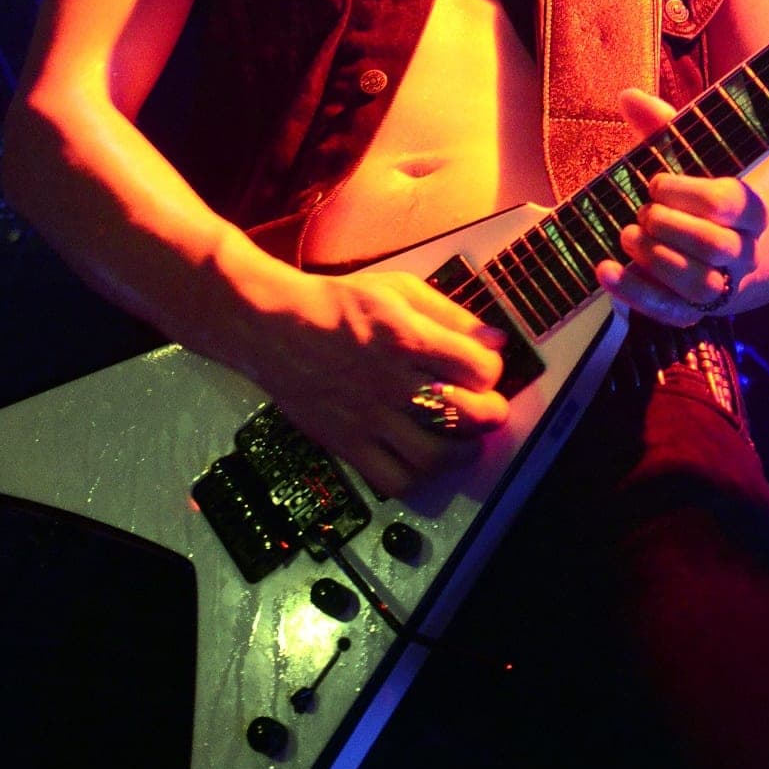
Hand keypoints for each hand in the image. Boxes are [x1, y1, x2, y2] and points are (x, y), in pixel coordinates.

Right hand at [226, 247, 508, 495]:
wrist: (273, 325)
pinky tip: (421, 458)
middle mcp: (389, 381)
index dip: (492, 369)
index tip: (486, 368)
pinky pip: (392, 479)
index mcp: (405, 337)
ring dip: (462, 453)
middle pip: (465, 416)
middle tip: (490, 410)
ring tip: (465, 442)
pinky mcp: (346, 442)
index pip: (477, 367)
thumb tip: (494, 339)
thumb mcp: (397, 289)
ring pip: (433, 455)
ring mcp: (367, 417)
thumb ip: (450, 313)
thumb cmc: (336, 303)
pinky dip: (417, 477)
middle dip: (491, 415)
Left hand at [594, 88, 766, 326]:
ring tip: (626, 235)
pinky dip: (635, 294)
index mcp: (750, 210)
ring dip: (656, 260)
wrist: (730, 244)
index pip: (729, 203)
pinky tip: (604, 270)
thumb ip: (662, 128)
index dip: (688, 193)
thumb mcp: (690, 157)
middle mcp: (743, 251)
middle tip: (642, 211)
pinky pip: (671, 312)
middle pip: (716, 246)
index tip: (655, 182)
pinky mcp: (695, 310)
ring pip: (700, 285)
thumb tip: (627, 96)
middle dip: (671, 227)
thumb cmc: (700, 191)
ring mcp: (723, 285)